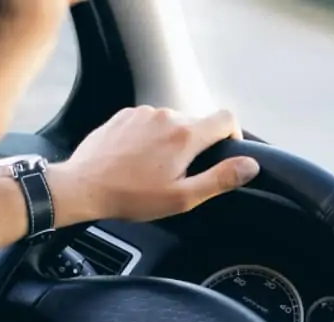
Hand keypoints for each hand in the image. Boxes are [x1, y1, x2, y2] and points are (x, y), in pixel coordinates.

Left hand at [52, 107, 259, 222]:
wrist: (82, 186)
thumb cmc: (131, 196)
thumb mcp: (182, 197)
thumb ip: (220, 179)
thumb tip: (250, 165)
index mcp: (185, 135)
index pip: (227, 118)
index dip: (233, 135)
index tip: (224, 153)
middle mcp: (167, 115)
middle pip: (198, 122)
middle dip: (197, 145)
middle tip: (181, 173)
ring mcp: (143, 112)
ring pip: (173, 122)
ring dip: (172, 140)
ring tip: (155, 168)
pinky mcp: (124, 115)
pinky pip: (149, 121)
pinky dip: (151, 136)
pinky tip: (137, 159)